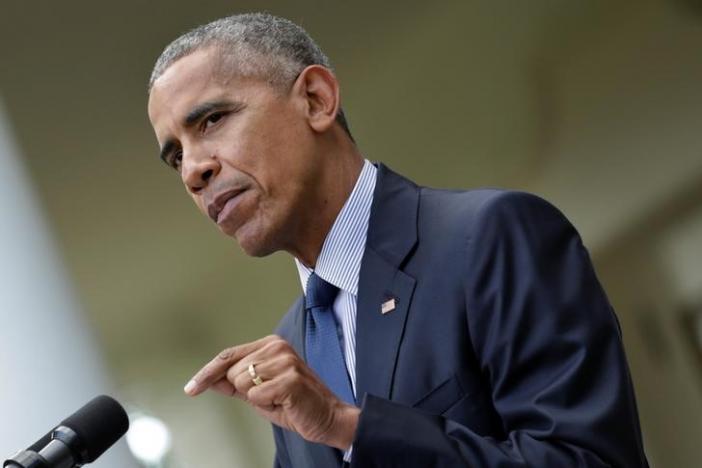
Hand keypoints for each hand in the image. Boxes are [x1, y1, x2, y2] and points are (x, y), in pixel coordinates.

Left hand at [184, 335, 358, 449]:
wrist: (327, 417)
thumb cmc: (295, 403)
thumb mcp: (259, 392)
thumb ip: (235, 383)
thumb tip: (209, 380)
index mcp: (270, 345)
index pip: (228, 356)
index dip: (207, 373)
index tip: (191, 388)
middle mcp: (277, 347)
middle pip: (232, 372)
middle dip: (244, 390)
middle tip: (270, 395)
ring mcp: (285, 361)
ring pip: (241, 384)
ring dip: (257, 398)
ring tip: (278, 397)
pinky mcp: (290, 379)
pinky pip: (255, 396)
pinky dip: (266, 405)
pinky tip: (284, 402)